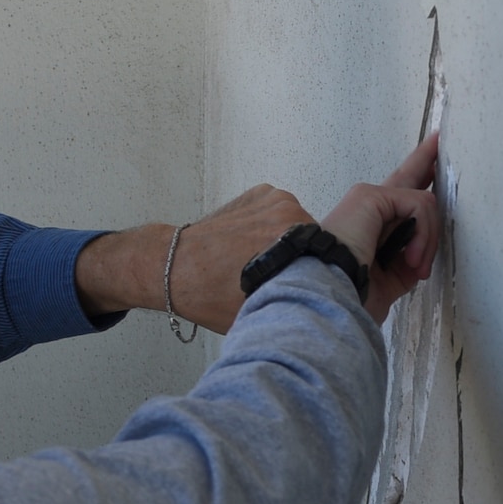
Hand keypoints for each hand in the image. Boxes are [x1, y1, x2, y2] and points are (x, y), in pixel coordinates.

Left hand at [75, 183, 314, 332]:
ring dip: (287, 241)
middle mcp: (289, 213)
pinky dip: (272, 226)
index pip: (330, 260)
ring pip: (299, 226)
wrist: (172, 265)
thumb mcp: (263, 310)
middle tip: (282, 276)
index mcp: (294, 241)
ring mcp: (275, 198)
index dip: (321, 276)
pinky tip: (253, 244)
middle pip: (315, 241)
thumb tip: (324, 308)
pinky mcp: (261, 192)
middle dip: (304, 258)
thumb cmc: (209, 293)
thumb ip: (299, 303)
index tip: (309, 286)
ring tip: (262, 260)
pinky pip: (280, 212)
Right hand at [320, 134, 441, 323]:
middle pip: (406, 175)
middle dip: (425, 157)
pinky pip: (419, 205)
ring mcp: (368, 196)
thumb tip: (423, 250)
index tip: (429, 163)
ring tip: (415, 266)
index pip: (398, 198)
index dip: (415, 180)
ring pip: (424, 204)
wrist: (329, 290)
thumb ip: (408, 258)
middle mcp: (368, 204)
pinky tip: (411, 257)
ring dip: (428, 239)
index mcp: (370, 224)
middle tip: (438, 138)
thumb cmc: (352, 289)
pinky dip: (424, 234)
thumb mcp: (391, 276)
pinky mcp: (372, 195)